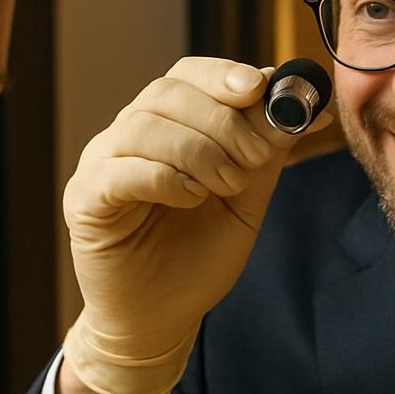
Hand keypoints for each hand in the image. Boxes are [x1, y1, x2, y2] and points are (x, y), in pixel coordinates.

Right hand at [62, 56, 331, 393]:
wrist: (161, 319)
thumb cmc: (198, 258)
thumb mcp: (245, 201)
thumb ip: (266, 154)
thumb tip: (308, 106)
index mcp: (167, 127)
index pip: (187, 76)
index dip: (223, 74)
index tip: (261, 87)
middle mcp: (128, 137)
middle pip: (167, 93)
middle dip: (221, 119)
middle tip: (254, 157)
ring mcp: (102, 165)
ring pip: (143, 126)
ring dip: (198, 149)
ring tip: (227, 186)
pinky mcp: (86, 201)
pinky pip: (120, 171)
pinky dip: (164, 176)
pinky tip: (191, 197)